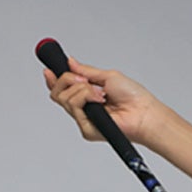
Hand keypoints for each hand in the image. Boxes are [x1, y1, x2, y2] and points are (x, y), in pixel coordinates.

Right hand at [43, 55, 161, 146]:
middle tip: (84, 80)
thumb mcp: (106, 76)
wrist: (143, 112)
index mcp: (86, 96)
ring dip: (82, 90)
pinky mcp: (86, 129)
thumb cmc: (132, 96)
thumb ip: (85, 71)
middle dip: (67, 80)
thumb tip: (70, 62)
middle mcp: (83, 108)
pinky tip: (101, 101)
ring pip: (64, 98)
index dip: (53, 80)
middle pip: (58, 93)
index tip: (48, 70)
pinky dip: (86, 98)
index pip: (63, 90)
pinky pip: (74, 107)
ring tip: (100, 93)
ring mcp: (83, 119)